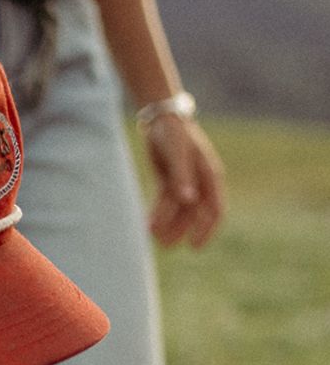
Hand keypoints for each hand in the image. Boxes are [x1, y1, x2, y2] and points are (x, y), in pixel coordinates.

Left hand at [145, 115, 225, 247]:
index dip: (207, 229)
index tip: (195, 246)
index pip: (215, 209)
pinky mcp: (170, 182)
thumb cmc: (174, 133)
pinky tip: (149, 226)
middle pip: (194, 214)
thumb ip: (182, 177)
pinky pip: (167, 204)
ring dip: (168, 226)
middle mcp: (200, 182)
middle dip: (181, 231)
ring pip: (179, 211)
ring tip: (153, 238)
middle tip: (165, 246)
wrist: (161, 119)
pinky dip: (160, 215)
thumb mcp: (178, 153)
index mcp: (209, 176)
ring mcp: (185, 182)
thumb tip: (188, 201)